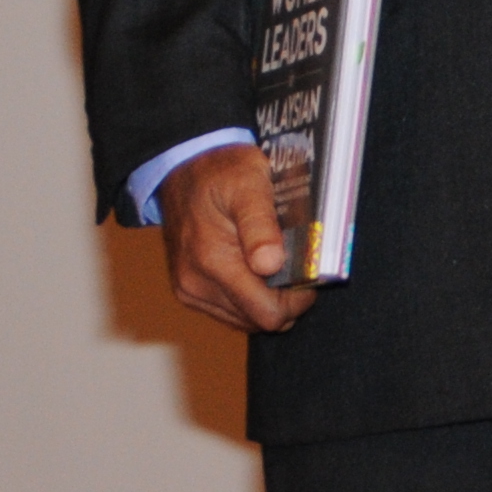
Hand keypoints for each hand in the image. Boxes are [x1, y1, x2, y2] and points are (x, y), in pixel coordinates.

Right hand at [160, 141, 311, 332]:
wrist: (182, 170)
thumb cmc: (220, 174)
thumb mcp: (249, 184)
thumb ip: (261, 225)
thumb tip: (271, 265)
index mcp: (213, 261)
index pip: (268, 313)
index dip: (297, 300)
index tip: (309, 273)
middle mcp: (196, 284)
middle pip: (258, 320)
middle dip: (285, 300)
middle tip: (296, 266)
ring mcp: (189, 290)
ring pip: (245, 319)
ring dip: (267, 299)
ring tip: (277, 264)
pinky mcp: (188, 291)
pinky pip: (229, 311)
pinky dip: (249, 298)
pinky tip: (258, 270)